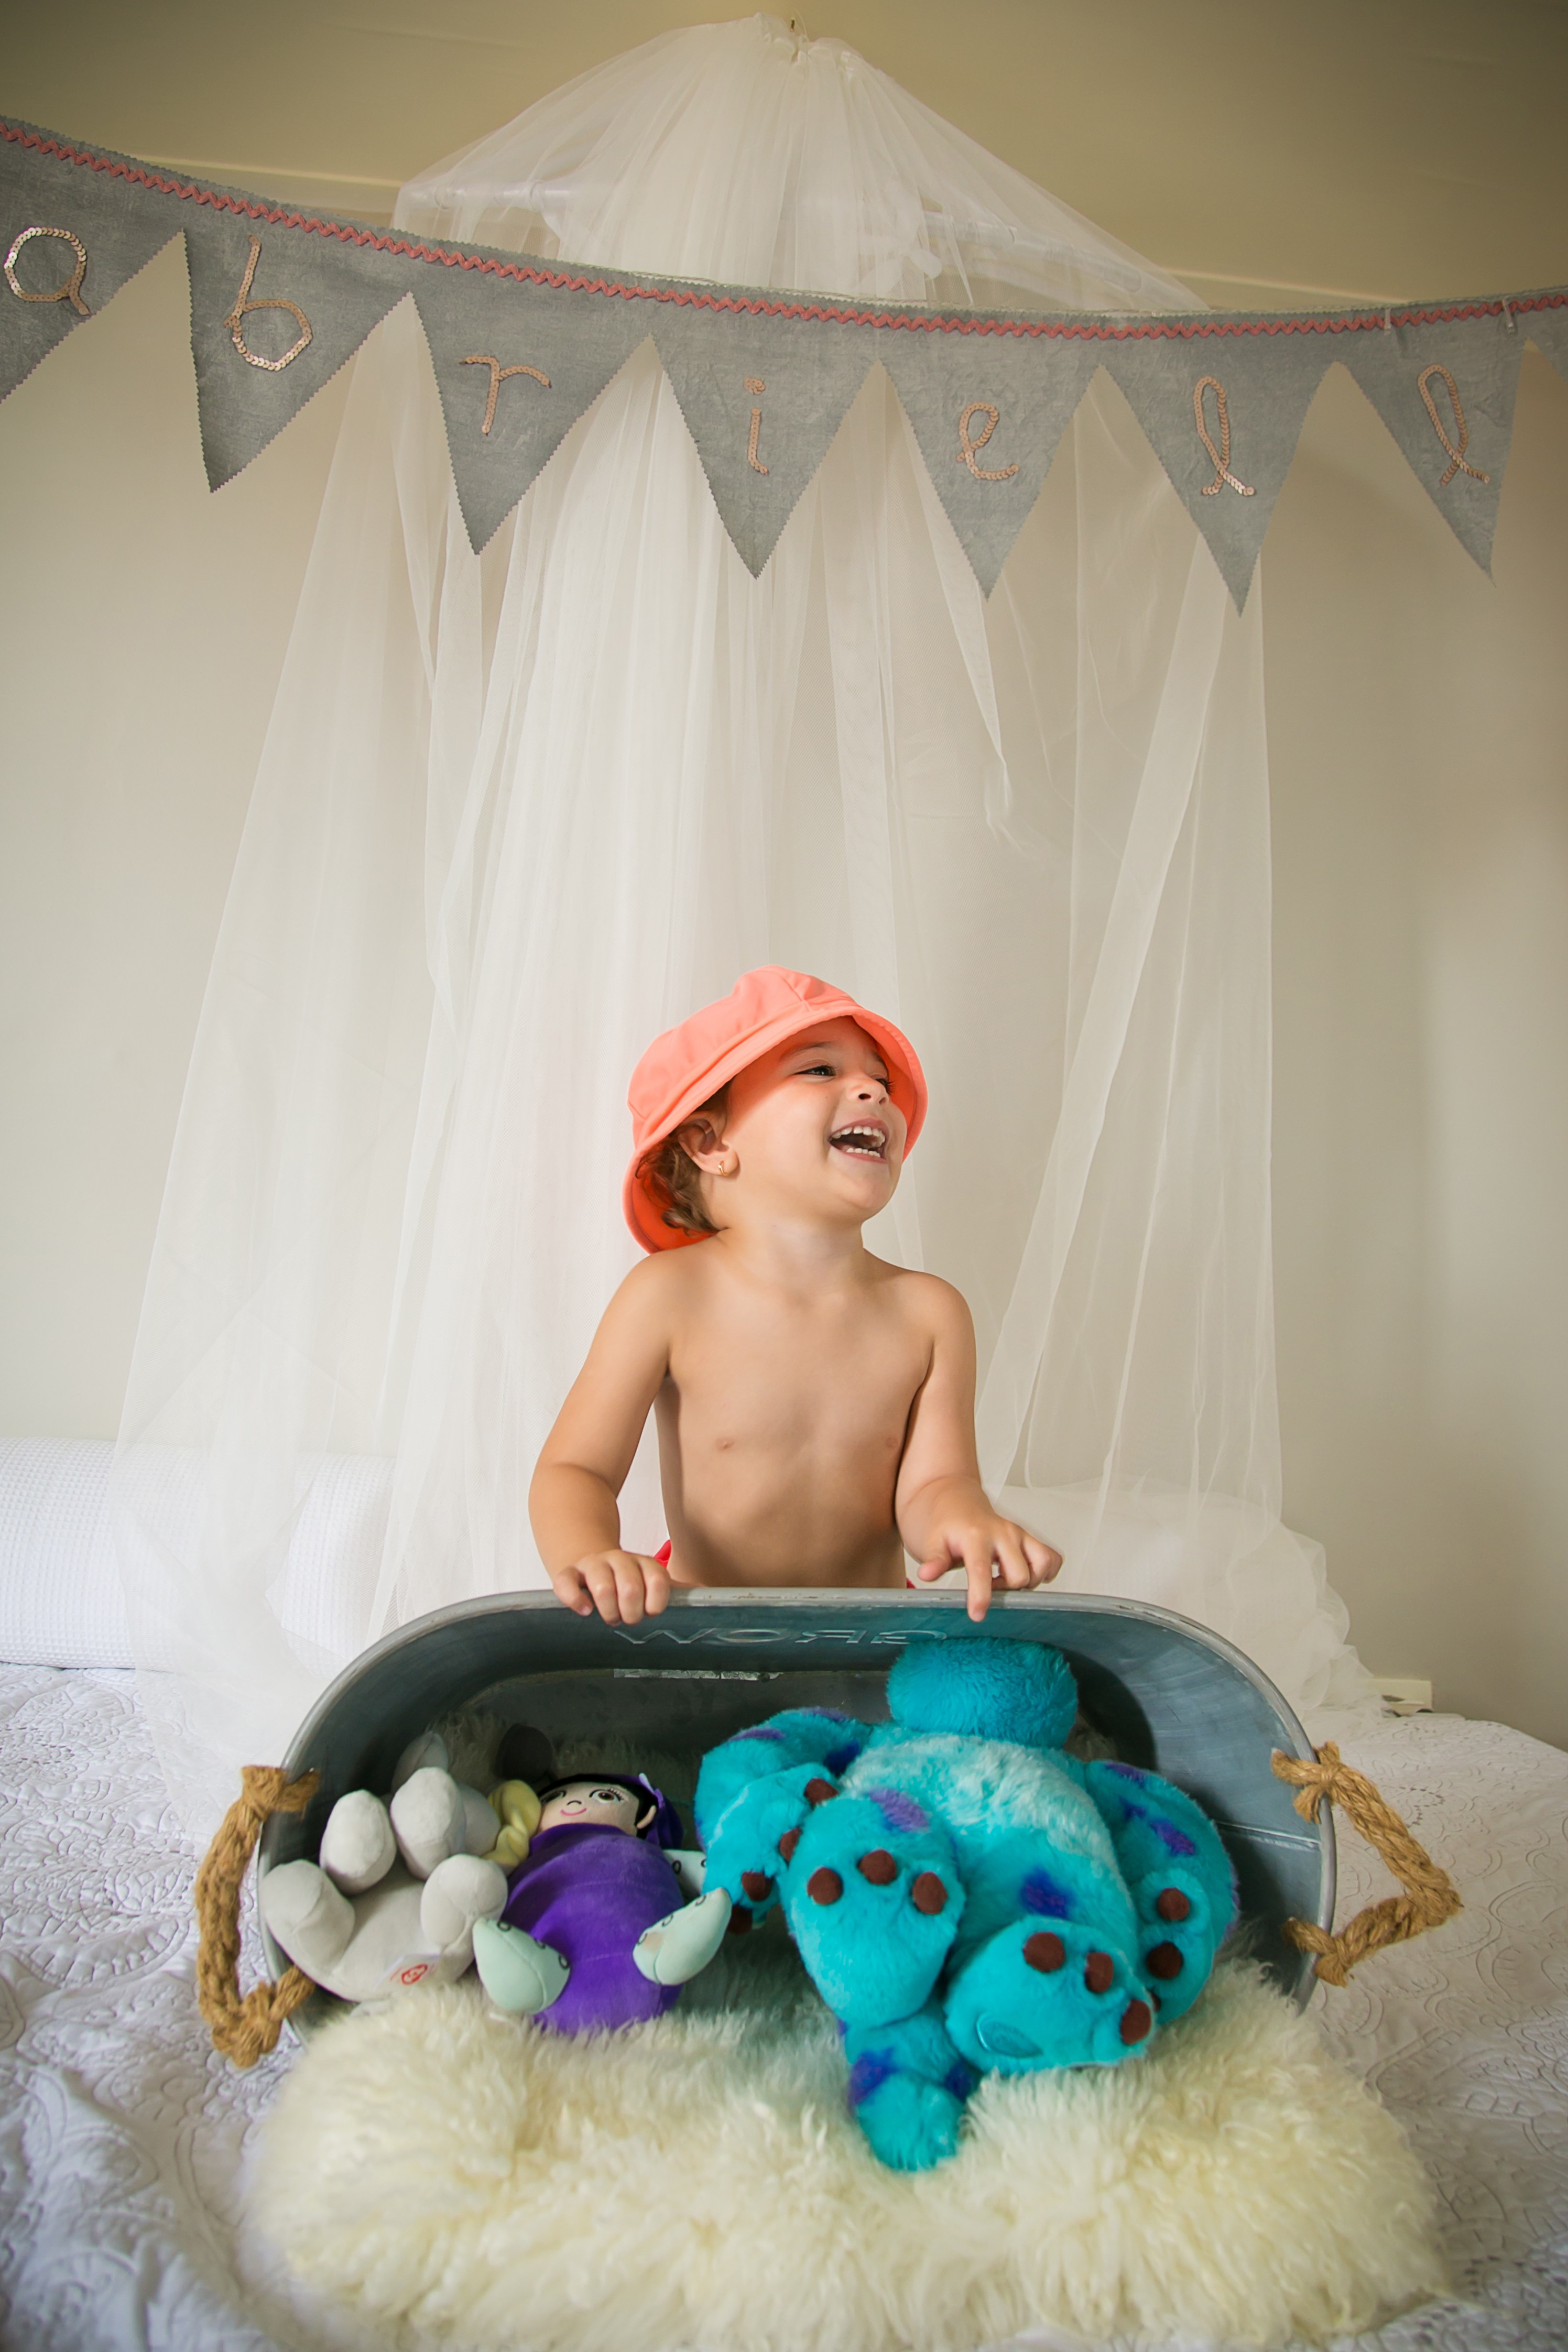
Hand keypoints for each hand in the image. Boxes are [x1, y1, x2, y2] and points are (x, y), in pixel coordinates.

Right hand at [548, 1548, 671, 1625]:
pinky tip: (584, 1611)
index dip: (656, 1604)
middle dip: (630, 1611)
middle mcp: (619, 1560)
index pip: (658, 1581)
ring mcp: (593, 1565)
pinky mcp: (568, 1572)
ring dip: (607, 1609)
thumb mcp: (652, 1581)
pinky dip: (574, 1599)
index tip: (651, 1612)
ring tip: (609, 1617)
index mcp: (644, 1564)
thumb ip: (677, 1589)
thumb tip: (707, 1596)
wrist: (590, 1560)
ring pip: (601, 1583)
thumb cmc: (625, 1580)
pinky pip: (566, 1583)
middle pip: (630, 1586)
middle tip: (627, 1618)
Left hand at [913, 1514, 1060, 1621]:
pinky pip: (1051, 1557)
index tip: (977, 1614)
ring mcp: (1019, 1534)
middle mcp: (1003, 1532)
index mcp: (976, 1535)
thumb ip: (933, 1560)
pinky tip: (1028, 1576)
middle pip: (1019, 1574)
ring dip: (1029, 1582)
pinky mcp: (1029, 1538)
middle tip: (989, 1589)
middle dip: (1006, 1591)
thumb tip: (926, 1575)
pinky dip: (1046, 1571)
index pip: (981, 1569)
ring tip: (1006, 1583)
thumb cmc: (945, 1523)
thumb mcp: (931, 1541)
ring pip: (1043, 1564)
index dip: (981, 1595)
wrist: (955, 1500)